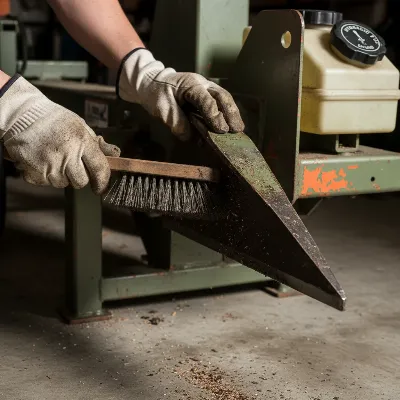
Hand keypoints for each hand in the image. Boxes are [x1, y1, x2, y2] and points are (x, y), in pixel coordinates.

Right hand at [0, 75, 119, 193]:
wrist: (20, 115)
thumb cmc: (53, 120)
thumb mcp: (80, 126)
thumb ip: (97, 143)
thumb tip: (115, 153)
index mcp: (81, 141)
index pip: (99, 168)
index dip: (103, 181)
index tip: (102, 187)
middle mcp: (67, 154)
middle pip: (81, 182)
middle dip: (79, 177)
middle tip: (71, 165)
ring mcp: (50, 165)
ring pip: (63, 183)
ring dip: (62, 176)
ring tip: (54, 158)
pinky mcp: (34, 172)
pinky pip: (46, 183)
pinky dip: (45, 176)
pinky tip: (42, 161)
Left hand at [117, 49, 244, 139]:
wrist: (153, 83)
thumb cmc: (157, 94)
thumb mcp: (162, 110)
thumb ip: (177, 123)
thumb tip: (192, 137)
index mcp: (191, 85)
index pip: (207, 100)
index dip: (215, 116)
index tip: (221, 130)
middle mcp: (203, 84)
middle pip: (222, 96)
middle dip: (231, 113)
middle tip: (237, 130)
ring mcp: (207, 88)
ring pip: (225, 99)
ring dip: (233, 114)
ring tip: (238, 130)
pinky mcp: (208, 95)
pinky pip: (221, 104)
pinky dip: (227, 114)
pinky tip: (231, 126)